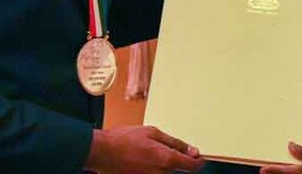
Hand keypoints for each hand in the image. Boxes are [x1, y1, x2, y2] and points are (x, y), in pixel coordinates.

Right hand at [84, 125, 203, 173]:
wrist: (103, 152)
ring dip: (160, 162)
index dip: (198, 161)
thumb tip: (192, 151)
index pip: (192, 166)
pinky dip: (150, 167)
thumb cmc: (126, 139)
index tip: (198, 158)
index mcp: (167, 159)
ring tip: (144, 152)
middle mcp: (161, 173)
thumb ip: (175, 143)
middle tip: (156, 146)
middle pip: (176, 168)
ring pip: (164, 171)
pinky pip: (153, 173)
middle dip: (172, 157)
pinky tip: (140, 158)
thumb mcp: (153, 133)